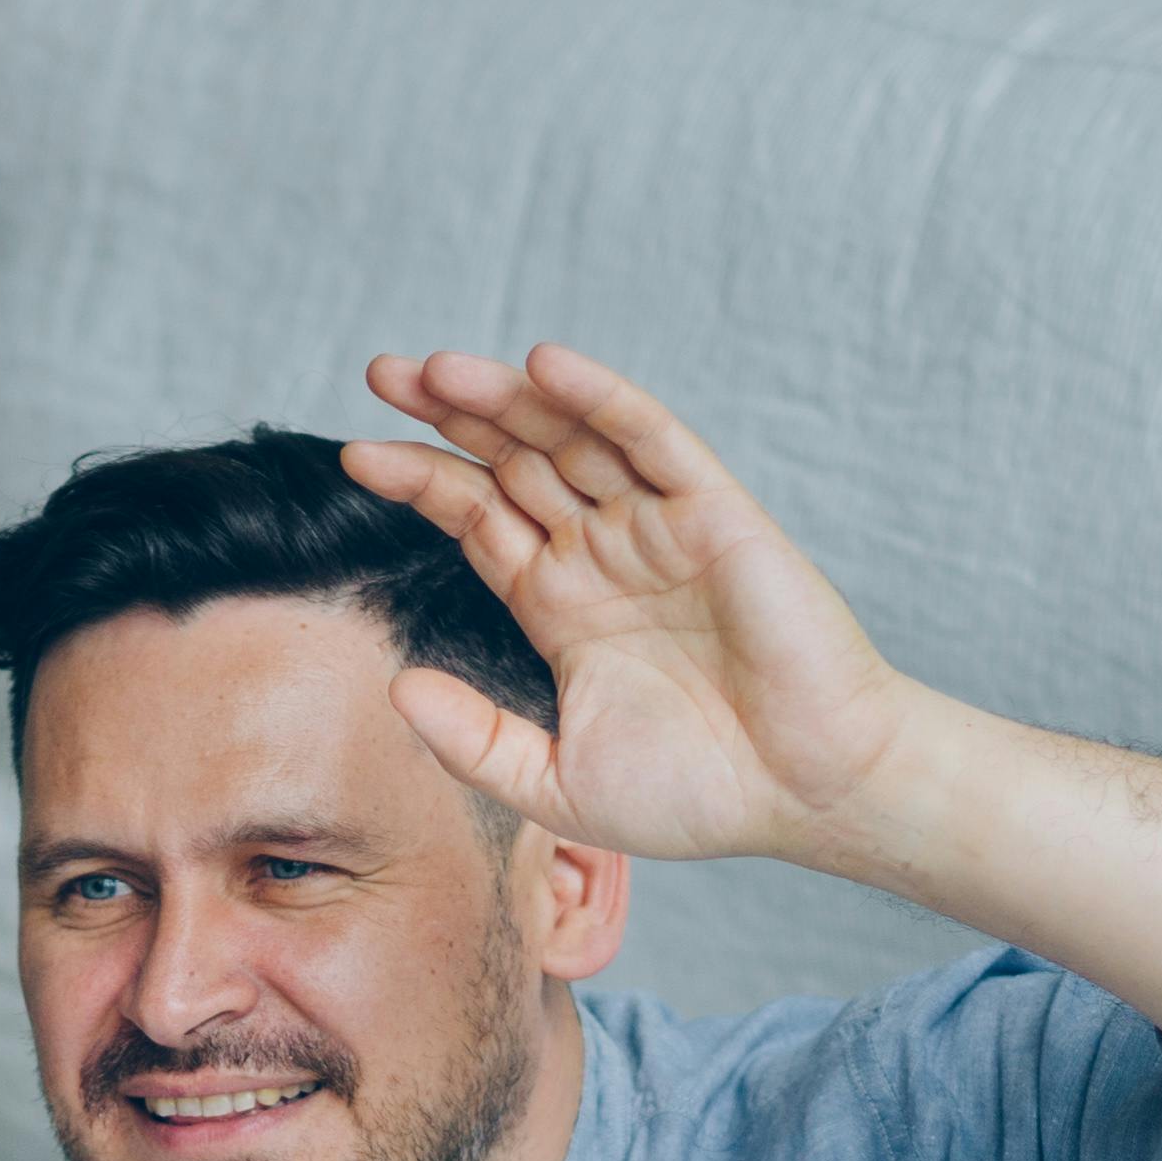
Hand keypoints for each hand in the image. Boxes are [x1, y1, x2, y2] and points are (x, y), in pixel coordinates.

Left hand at [346, 345, 924, 872]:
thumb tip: (393, 687)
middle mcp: (601, 553)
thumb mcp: (555, 783)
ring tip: (437, 368)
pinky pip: (649, 438)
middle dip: (446, 415)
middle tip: (379, 373)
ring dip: (506, 396)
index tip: (354, 459)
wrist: (807, 793)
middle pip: (510, 460)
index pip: (475, 518)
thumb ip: (473, 740)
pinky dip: (599, 398)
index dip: (418, 482)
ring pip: (568, 436)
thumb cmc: (698, 794)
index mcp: (559, 604)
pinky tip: (544, 366)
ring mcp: (655, 527)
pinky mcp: (712, 514)